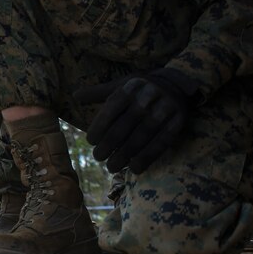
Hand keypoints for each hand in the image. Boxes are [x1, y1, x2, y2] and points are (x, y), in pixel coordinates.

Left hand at [83, 69, 197, 173]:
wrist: (176, 84)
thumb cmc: (140, 89)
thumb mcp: (121, 85)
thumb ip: (99, 92)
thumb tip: (75, 95)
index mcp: (130, 88)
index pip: (111, 110)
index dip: (99, 127)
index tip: (90, 142)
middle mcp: (147, 98)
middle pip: (124, 126)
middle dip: (109, 145)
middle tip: (98, 157)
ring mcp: (164, 110)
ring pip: (141, 137)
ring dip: (125, 155)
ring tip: (112, 167)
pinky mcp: (177, 122)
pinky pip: (161, 143)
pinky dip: (147, 158)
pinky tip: (134, 169)